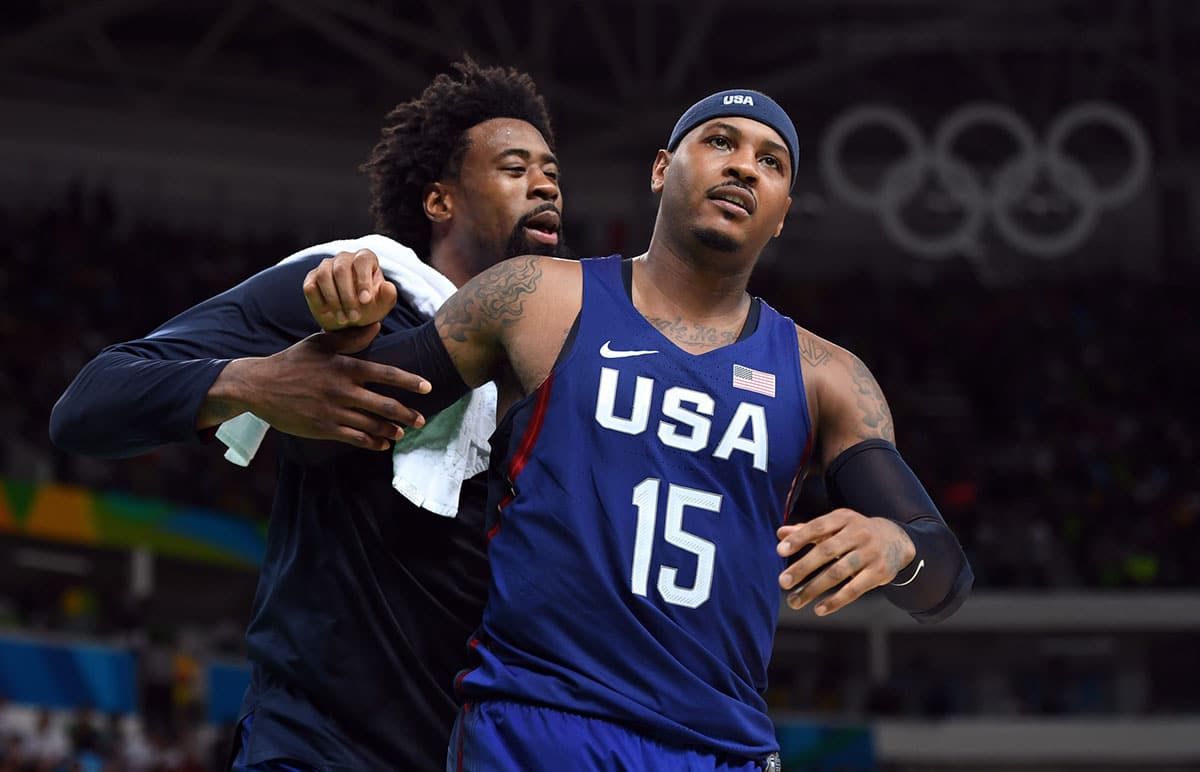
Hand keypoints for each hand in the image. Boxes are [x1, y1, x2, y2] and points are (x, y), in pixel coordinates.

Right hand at [215, 324, 429, 450]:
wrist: (259, 385)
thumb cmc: (293, 361)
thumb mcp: (320, 343)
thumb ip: (351, 337)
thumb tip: (378, 326)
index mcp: (344, 367)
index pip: (385, 374)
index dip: (409, 382)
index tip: (428, 387)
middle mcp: (342, 390)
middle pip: (383, 404)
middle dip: (407, 414)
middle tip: (422, 420)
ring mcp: (333, 411)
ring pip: (371, 425)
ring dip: (391, 430)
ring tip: (403, 432)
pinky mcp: (323, 428)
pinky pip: (354, 438)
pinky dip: (372, 442)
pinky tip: (383, 443)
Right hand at [303, 249, 397, 329]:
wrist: (350, 320)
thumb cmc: (370, 308)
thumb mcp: (383, 305)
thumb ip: (388, 296)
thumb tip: (387, 287)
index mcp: (365, 258)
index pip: (363, 260)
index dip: (363, 280)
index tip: (365, 301)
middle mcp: (344, 258)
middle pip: (341, 269)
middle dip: (348, 296)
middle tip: (355, 317)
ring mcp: (325, 267)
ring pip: (324, 276)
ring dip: (333, 300)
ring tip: (343, 319)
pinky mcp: (311, 279)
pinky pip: (310, 287)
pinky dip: (319, 303)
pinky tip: (329, 314)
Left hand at [776, 508, 915, 615]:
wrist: (896, 540)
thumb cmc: (854, 532)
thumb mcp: (835, 526)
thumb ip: (807, 530)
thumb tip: (780, 533)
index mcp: (843, 518)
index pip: (818, 526)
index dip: (799, 538)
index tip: (779, 551)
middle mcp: (858, 533)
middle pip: (827, 551)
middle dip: (803, 567)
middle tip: (782, 582)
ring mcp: (870, 553)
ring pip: (838, 573)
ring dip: (814, 588)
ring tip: (794, 601)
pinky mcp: (879, 573)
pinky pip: (854, 589)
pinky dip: (835, 601)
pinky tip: (818, 609)